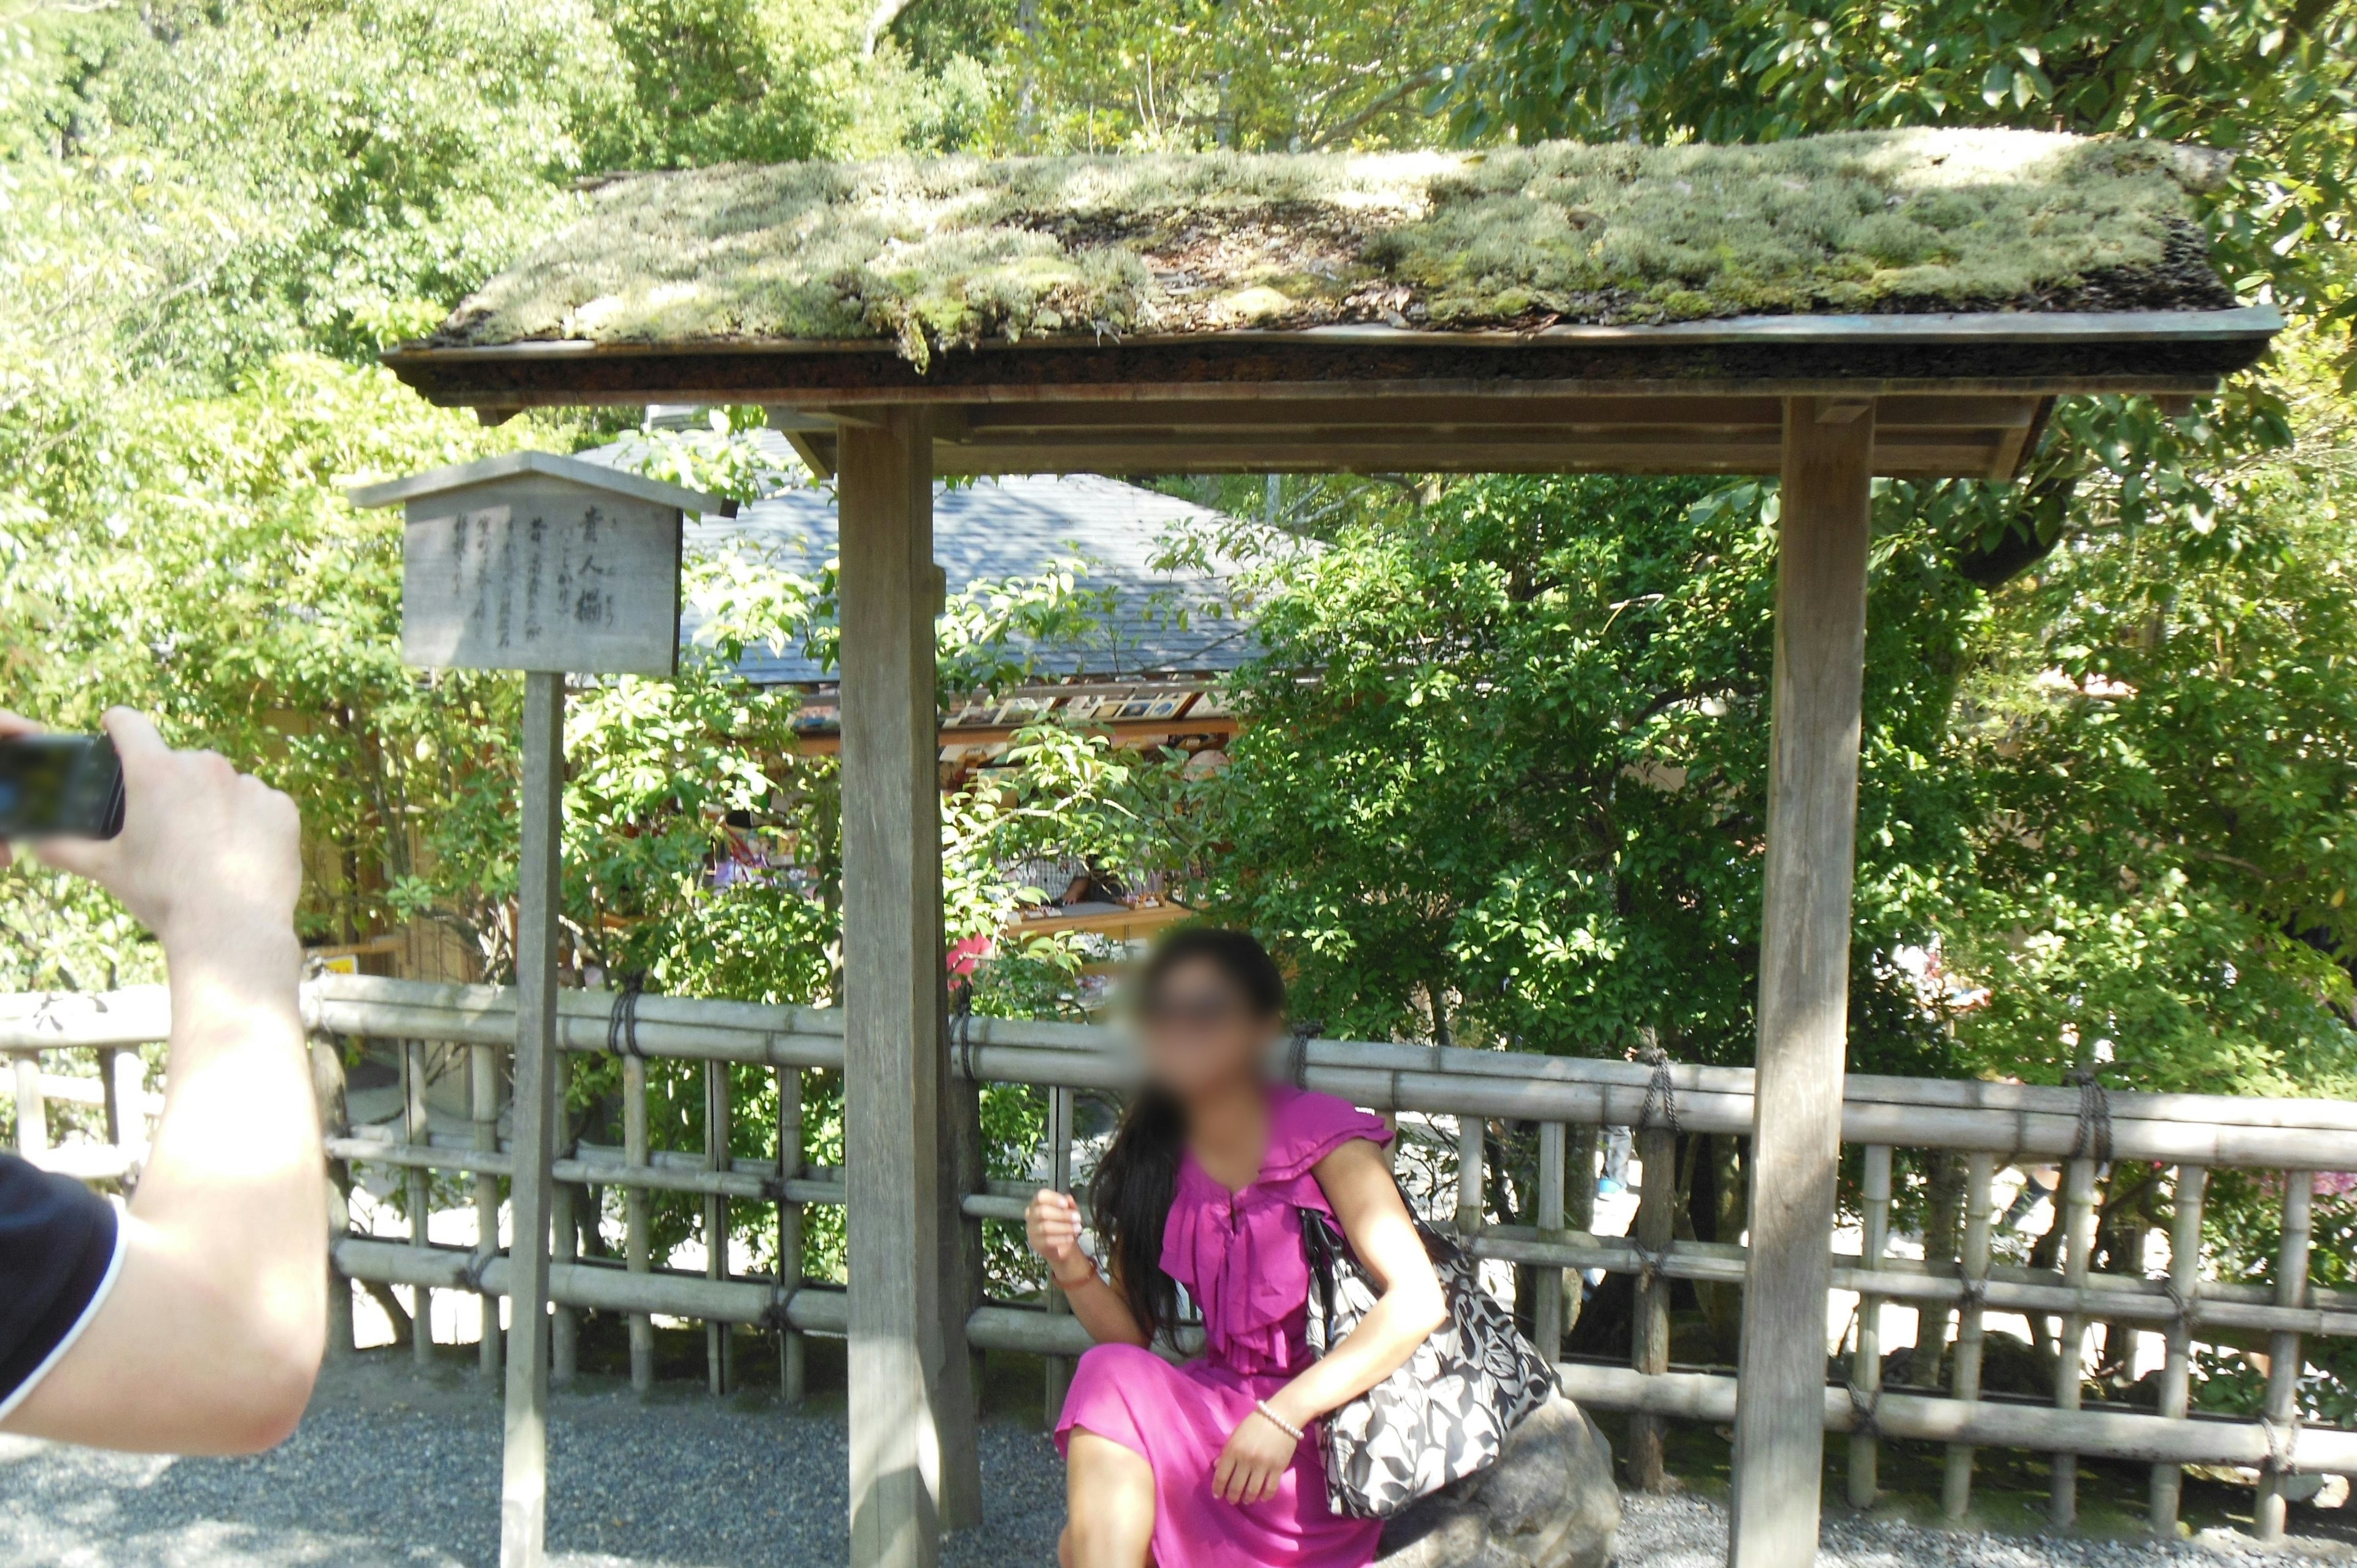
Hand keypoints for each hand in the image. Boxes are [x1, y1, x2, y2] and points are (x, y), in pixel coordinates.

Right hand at [25, 708, 300, 954]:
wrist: (230, 927)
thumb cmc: (163, 895)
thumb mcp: (108, 870)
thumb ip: (68, 849)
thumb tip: (38, 845)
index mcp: (156, 771)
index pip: (129, 724)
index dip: (117, 725)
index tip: (114, 730)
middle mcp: (205, 767)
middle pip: (180, 764)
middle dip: (171, 787)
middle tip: (167, 829)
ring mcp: (250, 785)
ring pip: (224, 785)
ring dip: (213, 805)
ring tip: (206, 850)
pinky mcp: (283, 808)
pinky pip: (261, 805)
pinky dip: (251, 823)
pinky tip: (240, 855)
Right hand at [1025, 1187, 1090, 1285]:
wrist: (1064, 1250)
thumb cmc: (1066, 1227)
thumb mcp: (1070, 1214)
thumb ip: (1069, 1206)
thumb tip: (1068, 1198)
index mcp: (1038, 1205)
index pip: (1040, 1196)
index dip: (1053, 1199)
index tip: (1066, 1204)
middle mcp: (1030, 1217)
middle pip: (1042, 1212)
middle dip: (1062, 1215)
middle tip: (1077, 1219)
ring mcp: (1031, 1232)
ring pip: (1045, 1227)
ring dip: (1064, 1227)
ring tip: (1077, 1229)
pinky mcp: (1035, 1245)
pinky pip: (1047, 1241)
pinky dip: (1061, 1238)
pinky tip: (1069, 1239)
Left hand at [1212, 1404, 1300, 1505]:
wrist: (1282, 1416)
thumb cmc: (1255, 1423)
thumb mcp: (1236, 1434)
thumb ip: (1226, 1452)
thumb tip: (1216, 1467)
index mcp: (1233, 1449)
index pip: (1221, 1476)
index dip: (1218, 1489)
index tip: (1218, 1495)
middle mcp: (1246, 1459)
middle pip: (1236, 1487)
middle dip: (1232, 1497)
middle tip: (1232, 1500)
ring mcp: (1263, 1465)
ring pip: (1252, 1492)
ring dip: (1247, 1499)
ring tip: (1246, 1499)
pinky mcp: (1278, 1468)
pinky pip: (1270, 1489)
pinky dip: (1265, 1496)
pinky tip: (1261, 1497)